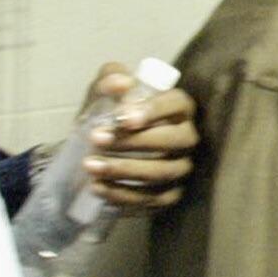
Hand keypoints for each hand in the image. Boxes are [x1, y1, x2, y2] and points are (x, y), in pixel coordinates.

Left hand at [75, 62, 194, 214]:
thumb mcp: (105, 92)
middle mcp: (187, 137)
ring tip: (90, 166)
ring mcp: (181, 168)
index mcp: (179, 107)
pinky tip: (97, 187)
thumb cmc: (110, 116)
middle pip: (172, 140)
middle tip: (96, 139)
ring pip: (161, 172)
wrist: (100, 152)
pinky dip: (122, 194)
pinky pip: (151, 198)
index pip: (176, 104)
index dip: (153, 110)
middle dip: (133, 142)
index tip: (122, 118)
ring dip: (123, 169)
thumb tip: (121, 83)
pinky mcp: (170, 195)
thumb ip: (109, 78)